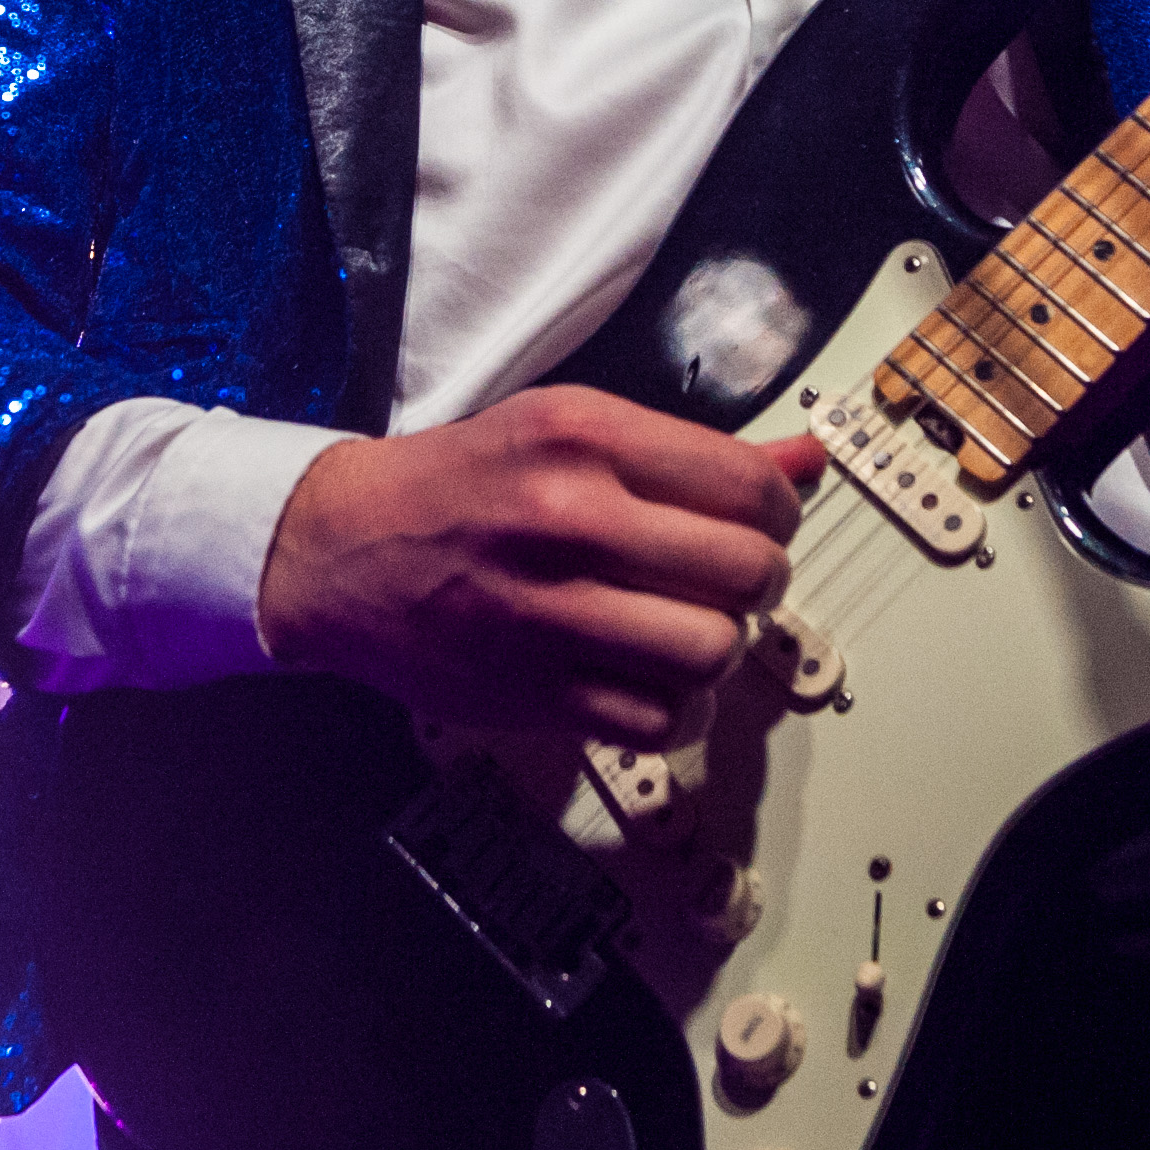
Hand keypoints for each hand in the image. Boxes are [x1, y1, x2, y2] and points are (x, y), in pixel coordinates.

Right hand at [256, 384, 823, 741]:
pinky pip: (662, 721)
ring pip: (713, 651)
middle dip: (760, 582)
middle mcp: (570, 518)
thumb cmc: (462, 483)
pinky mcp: (534, 692)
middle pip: (747, 572)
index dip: (777, 513)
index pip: (748, 485)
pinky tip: (655, 681)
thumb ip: (691, 452)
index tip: (757, 524)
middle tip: (730, 580)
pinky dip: (679, 711)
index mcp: (584, 436)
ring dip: (720, 649)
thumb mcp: (567, 428)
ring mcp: (550, 612)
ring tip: (691, 630)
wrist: (340, 550)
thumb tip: (809, 461)